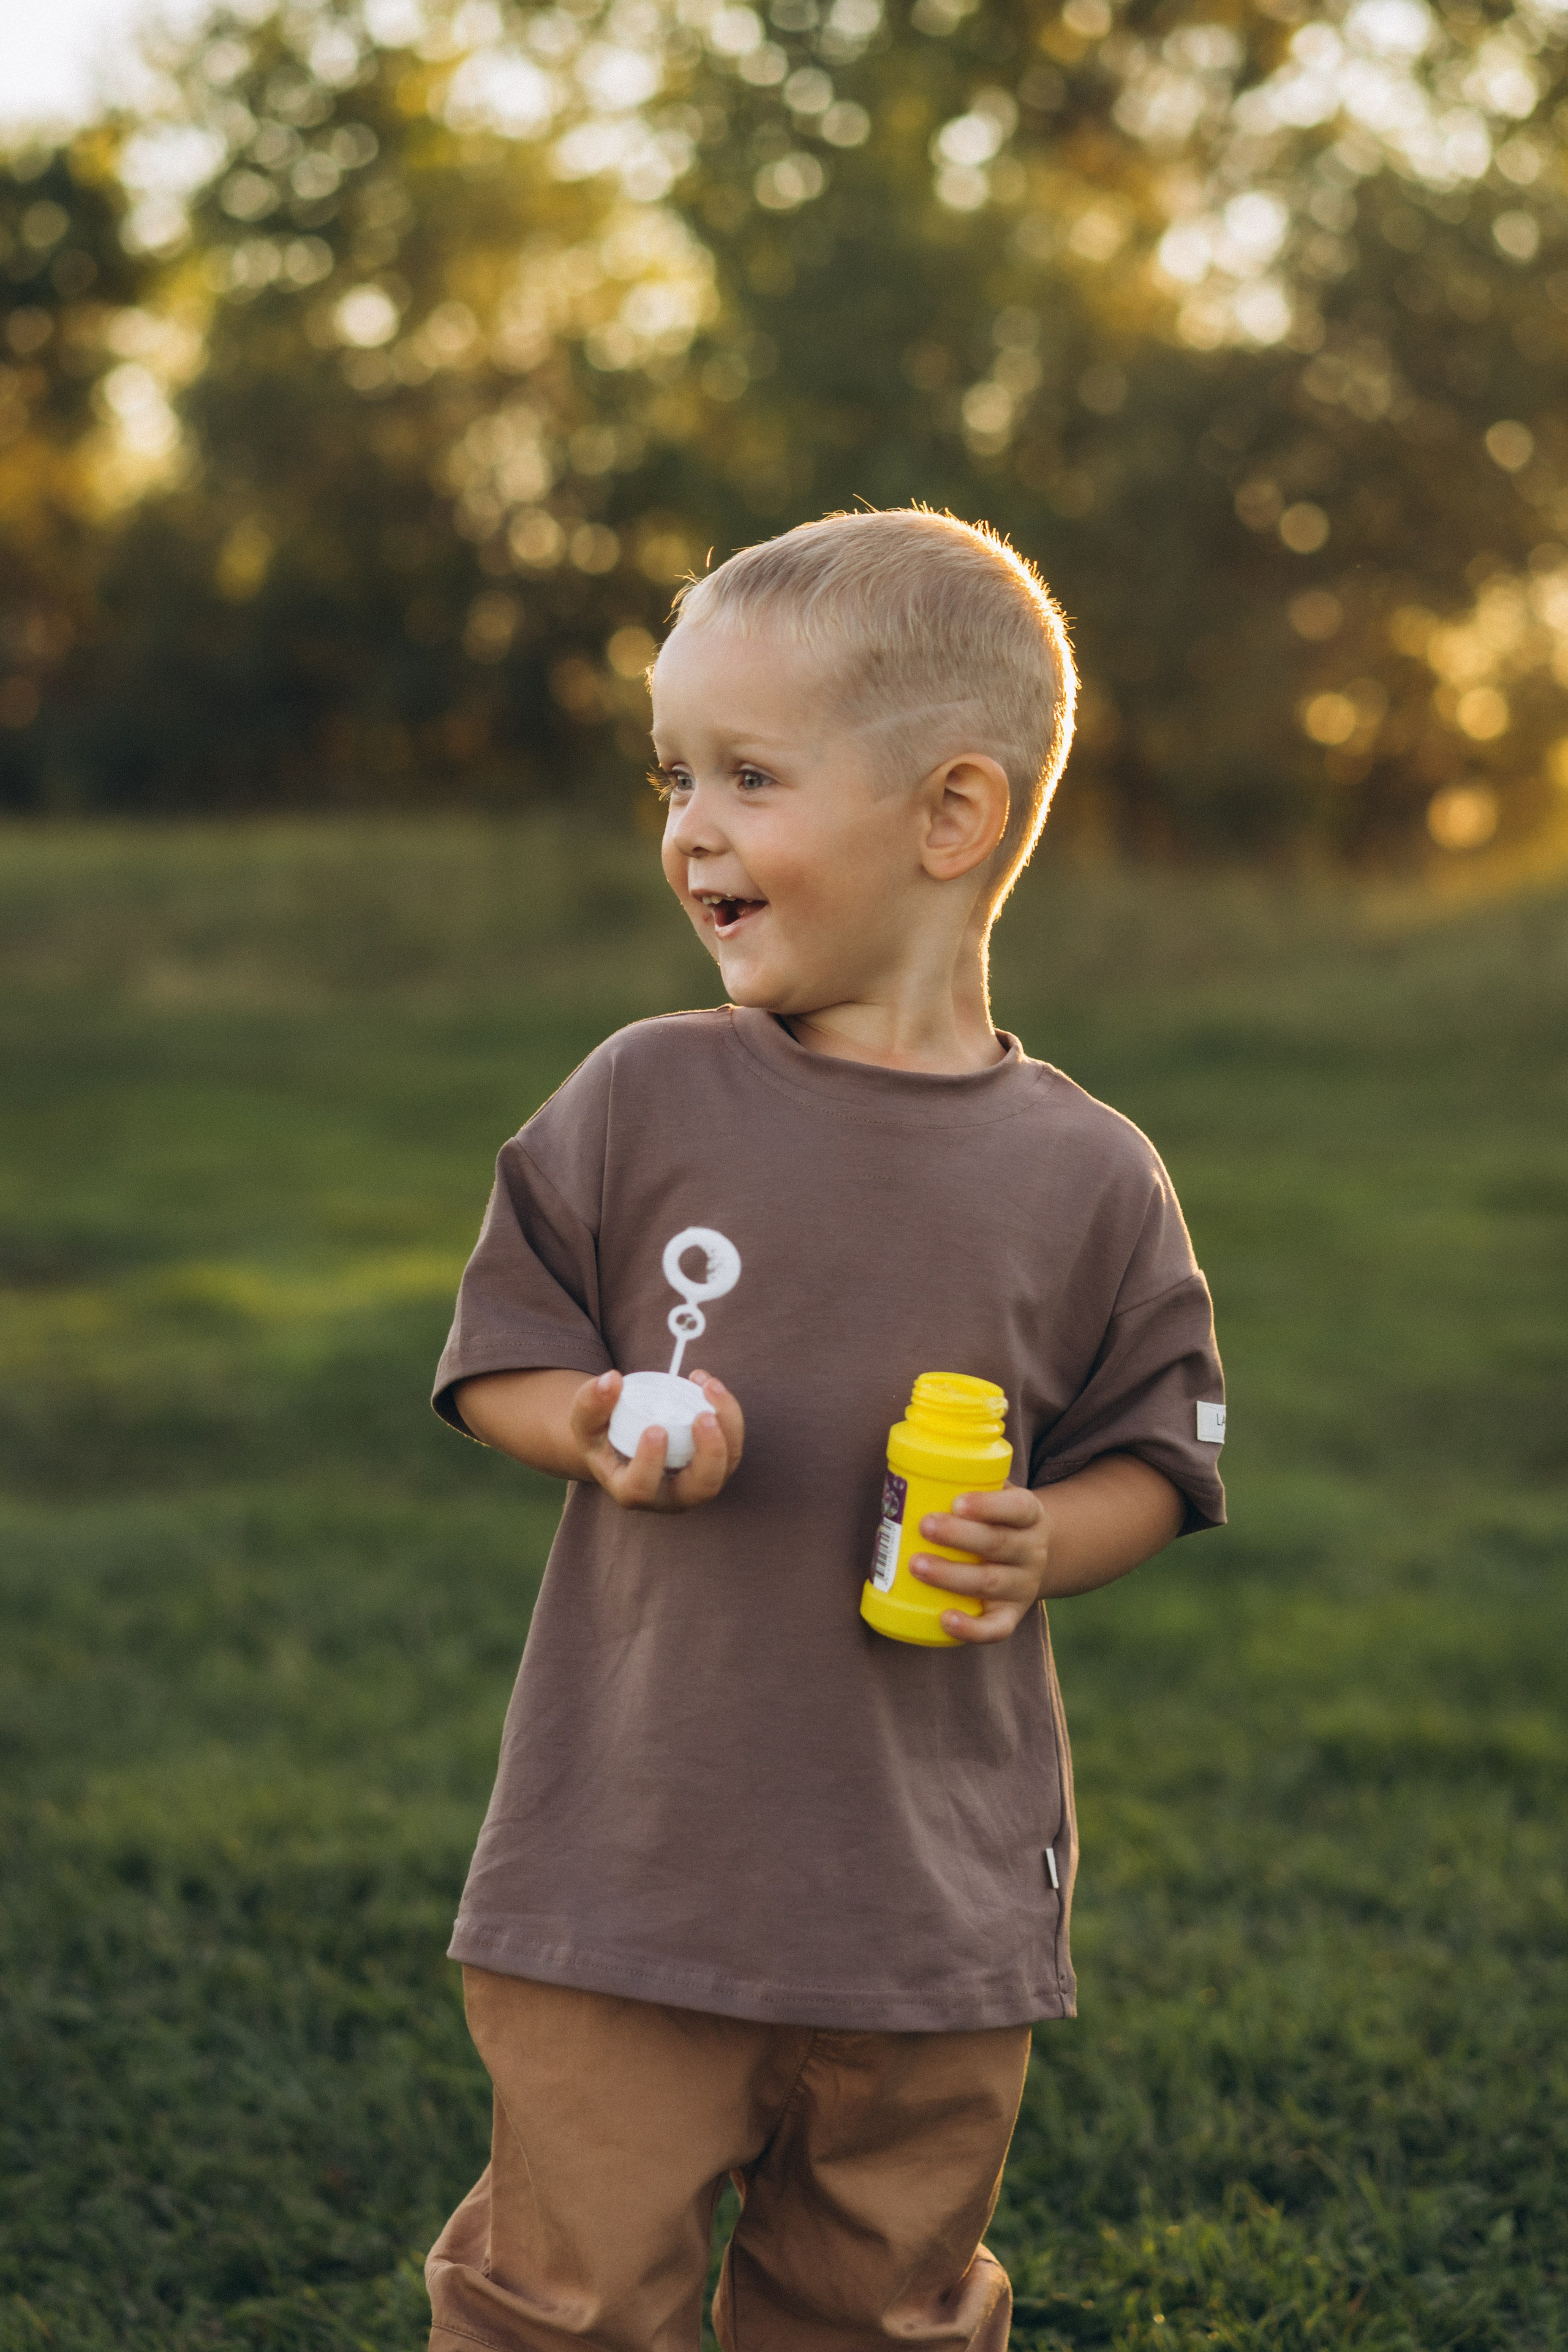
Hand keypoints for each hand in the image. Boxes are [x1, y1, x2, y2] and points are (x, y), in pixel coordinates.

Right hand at [569, 1367, 743, 1512]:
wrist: (623, 1443)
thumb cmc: (602, 1436)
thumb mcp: (585, 1421)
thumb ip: (591, 1403)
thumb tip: (611, 1380)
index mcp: (631, 1491)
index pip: (641, 1489)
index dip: (650, 1463)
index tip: (654, 1429)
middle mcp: (669, 1495)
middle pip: (702, 1488)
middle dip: (710, 1452)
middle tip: (704, 1416)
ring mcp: (696, 1481)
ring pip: (726, 1464)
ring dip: (728, 1425)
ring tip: (709, 1386)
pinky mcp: (714, 1463)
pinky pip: (731, 1442)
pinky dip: (727, 1412)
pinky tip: (706, 1383)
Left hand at [909, 1485, 1051, 1644]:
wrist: (1029, 1557)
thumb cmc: (996, 1520)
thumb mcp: (996, 1495)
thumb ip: (966, 1482)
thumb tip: (906, 1474)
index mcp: (1030, 1515)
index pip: (1018, 1508)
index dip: (989, 1506)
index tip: (957, 1502)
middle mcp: (1032, 1551)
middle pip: (998, 1544)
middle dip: (958, 1536)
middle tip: (924, 1526)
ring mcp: (1023, 1586)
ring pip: (990, 1583)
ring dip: (951, 1575)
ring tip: (916, 1565)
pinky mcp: (1011, 1615)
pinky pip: (997, 1629)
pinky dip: (971, 1629)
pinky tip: (945, 1619)